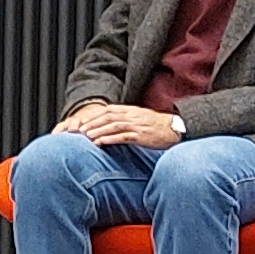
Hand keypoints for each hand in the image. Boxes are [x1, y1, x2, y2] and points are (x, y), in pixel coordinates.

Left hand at [61, 102, 182, 149]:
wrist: (174, 129)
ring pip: (113, 126)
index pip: (109, 110)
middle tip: (80, 129)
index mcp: (131, 110)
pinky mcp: (141, 136)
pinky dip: (110, 139)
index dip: (95, 115)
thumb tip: (110, 122)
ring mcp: (137, 125)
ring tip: (87, 136)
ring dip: (99, 131)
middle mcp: (132, 116)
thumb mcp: (140, 117)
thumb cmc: (156, 125)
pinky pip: (123, 137)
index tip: (83, 121)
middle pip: (108, 116)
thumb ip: (126, 117)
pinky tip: (101, 143)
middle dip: (93, 122)